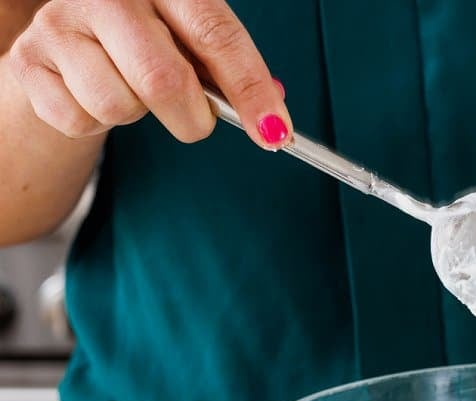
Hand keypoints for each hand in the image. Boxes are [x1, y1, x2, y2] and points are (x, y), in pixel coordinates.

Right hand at [5, 0, 289, 147]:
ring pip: (118, 105)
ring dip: (137, 116)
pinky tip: (93, 93)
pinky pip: (79, 120)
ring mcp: (60, 23)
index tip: (276, 132)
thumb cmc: (144, 40)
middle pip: (162, 79)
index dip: (250, 87)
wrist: (68, 39)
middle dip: (192, 119)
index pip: (215, 34)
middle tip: (197, 123)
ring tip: (129, 89)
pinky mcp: (29, 60)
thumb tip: (274, 122)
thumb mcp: (188, 40)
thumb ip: (228, 72)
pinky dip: (96, 123)